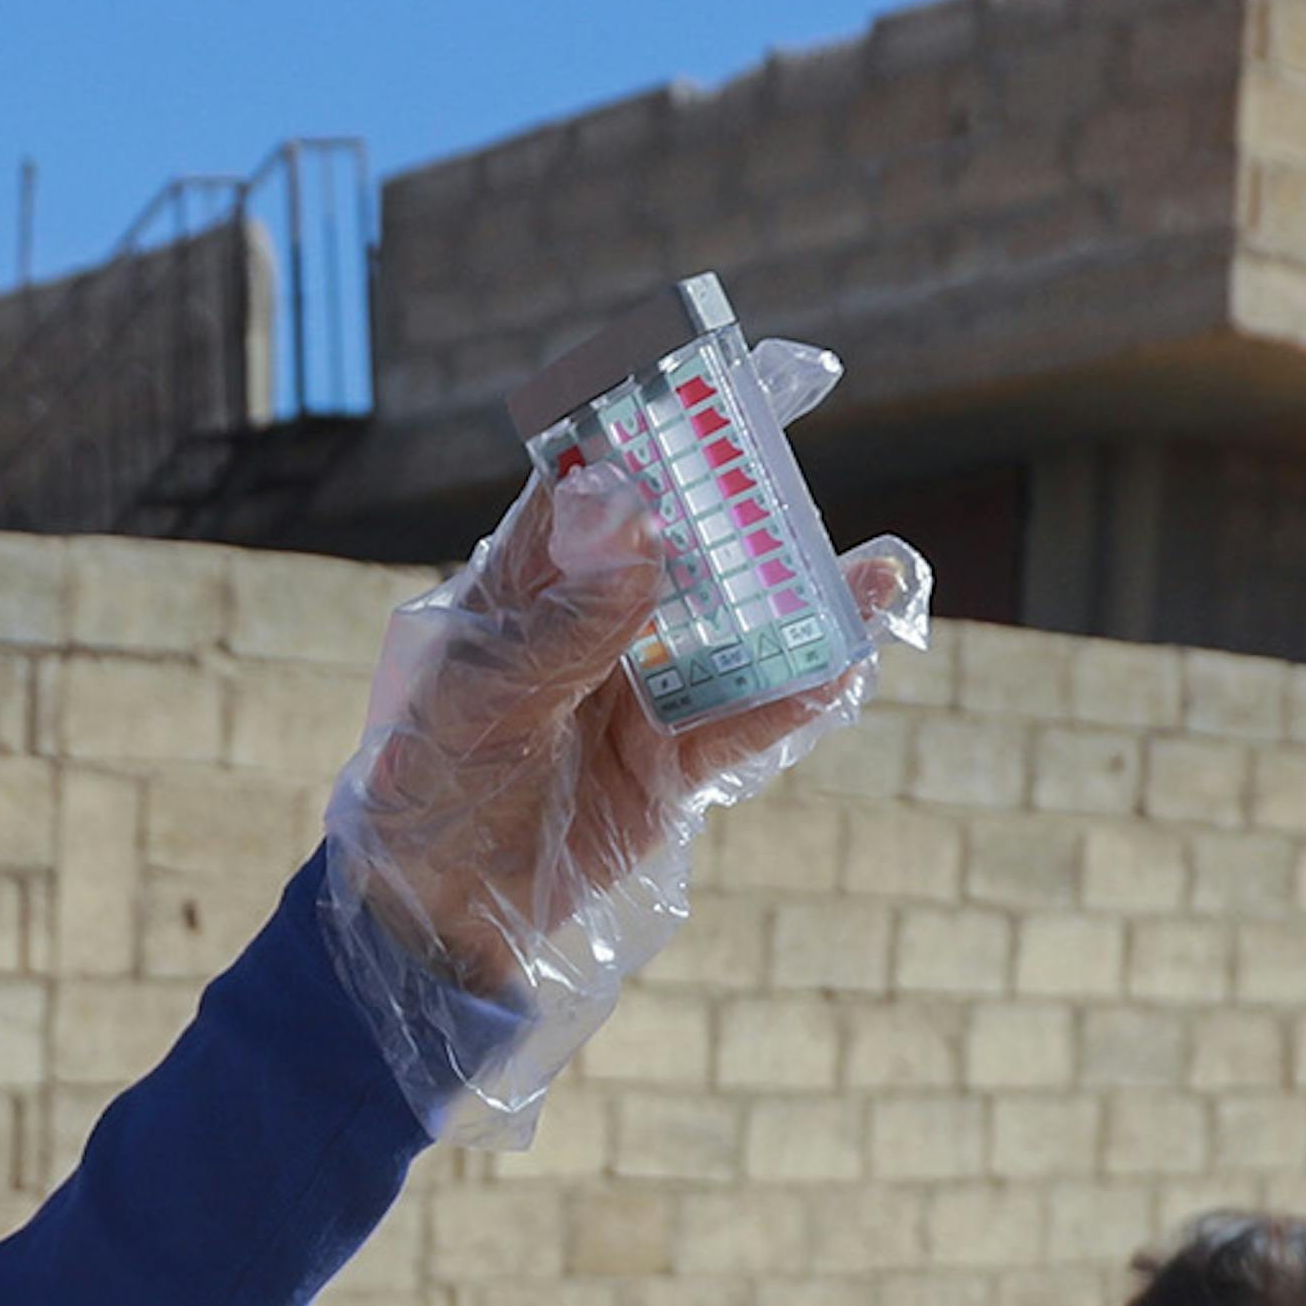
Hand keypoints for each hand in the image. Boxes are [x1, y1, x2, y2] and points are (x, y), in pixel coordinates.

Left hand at [326, 462, 915, 995]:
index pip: (590, 488)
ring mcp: (636, 697)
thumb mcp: (481, 699)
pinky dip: (798, 698)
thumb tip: (637, 520)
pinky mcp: (670, 769)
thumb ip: (565, 619)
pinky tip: (850, 663)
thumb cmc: (428, 790)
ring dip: (799, 605)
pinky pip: (745, 724)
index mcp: (522, 588)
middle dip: (746, 511)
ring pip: (733, 636)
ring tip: (877, 574)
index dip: (649, 431)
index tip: (713, 378)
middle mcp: (590, 628)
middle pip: (682, 552)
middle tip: (809, 471)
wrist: (432, 927)